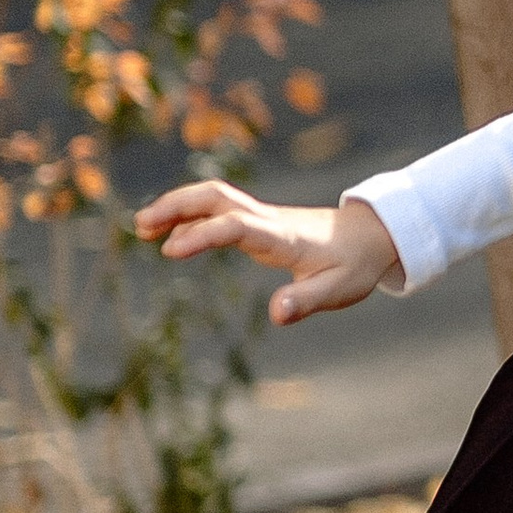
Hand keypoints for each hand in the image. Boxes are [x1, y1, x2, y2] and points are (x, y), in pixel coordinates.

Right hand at [134, 182, 402, 323]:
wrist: (372, 236)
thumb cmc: (354, 265)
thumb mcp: (338, 290)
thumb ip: (305, 301)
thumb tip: (276, 315)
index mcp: (281, 237)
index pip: (235, 227)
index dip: (201, 235)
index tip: (169, 251)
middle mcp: (267, 220)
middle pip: (216, 197)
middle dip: (177, 205)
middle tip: (140, 225)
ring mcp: (262, 217)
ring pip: (214, 198)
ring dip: (178, 205)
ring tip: (142, 226)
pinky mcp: (260, 221)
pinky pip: (220, 209)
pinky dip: (191, 214)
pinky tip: (172, 233)